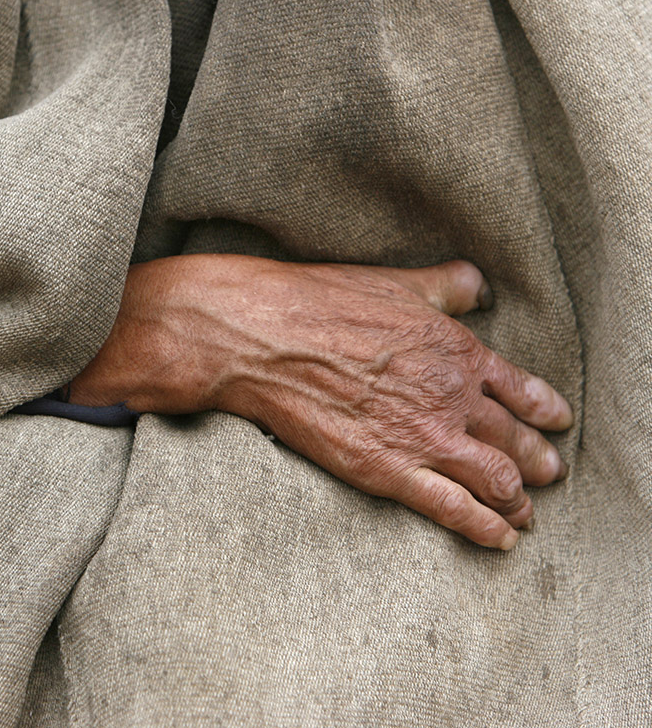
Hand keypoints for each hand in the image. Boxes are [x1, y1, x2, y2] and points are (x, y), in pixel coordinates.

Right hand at [71, 254, 572, 549]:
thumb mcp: (393, 281)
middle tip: (546, 474)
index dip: (545, 411)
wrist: (262, 337)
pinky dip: (486, 528)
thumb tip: (477, 288)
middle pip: (516, 440)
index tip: (556, 422)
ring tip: (524, 513)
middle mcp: (452, 397)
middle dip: (538, 462)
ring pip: (497, 480)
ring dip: (518, 500)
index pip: (521, 389)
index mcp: (457, 350)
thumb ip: (444, 286)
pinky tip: (500, 538)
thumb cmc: (321, 303)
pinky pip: (454, 509)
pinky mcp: (388, 471)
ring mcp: (423, 437)